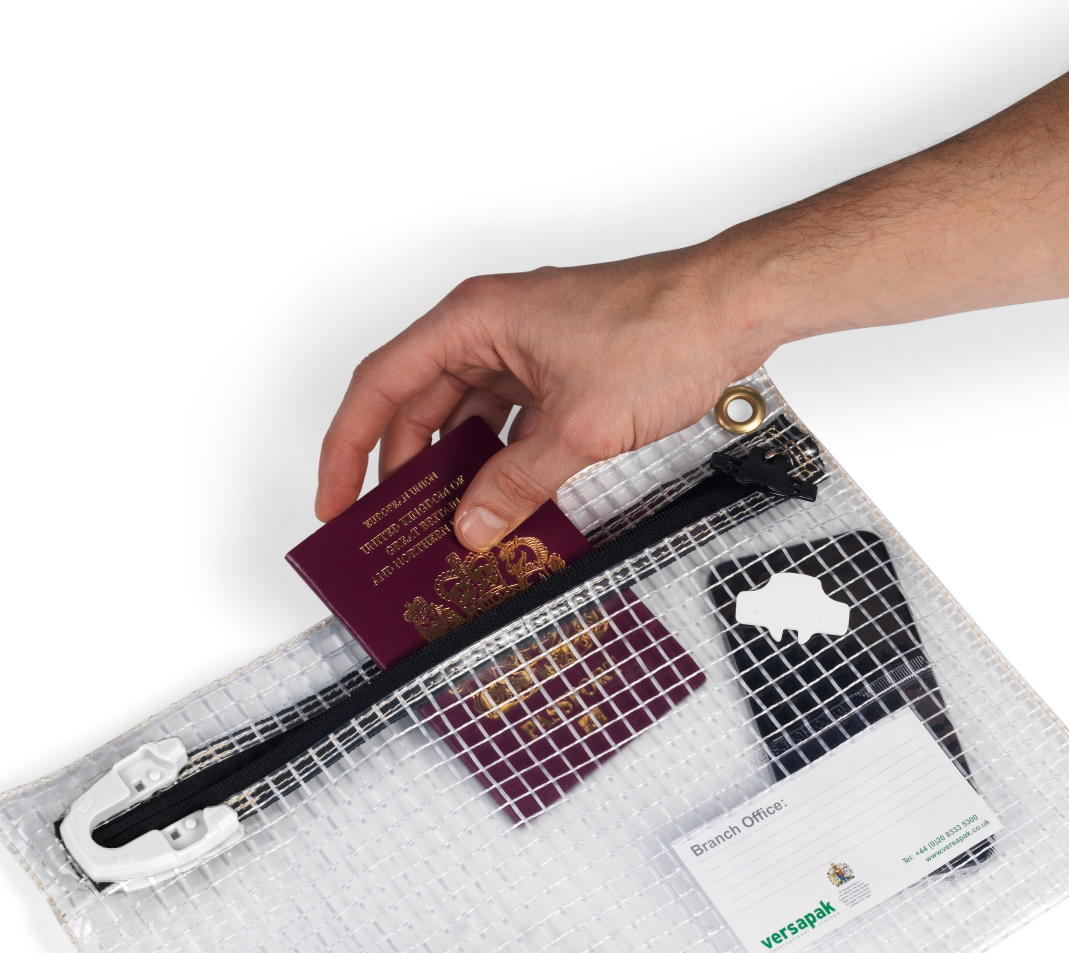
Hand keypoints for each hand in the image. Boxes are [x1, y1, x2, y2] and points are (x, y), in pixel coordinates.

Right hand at [314, 248, 779, 549]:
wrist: (733, 308)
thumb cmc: (661, 331)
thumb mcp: (578, 428)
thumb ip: (517, 483)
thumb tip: (472, 526)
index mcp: (473, 320)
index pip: (381, 385)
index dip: (348, 447)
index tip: (334, 499)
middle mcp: (491, 327)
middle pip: (419, 404)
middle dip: (403, 470)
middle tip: (392, 529)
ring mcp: (527, 347)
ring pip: (467, 417)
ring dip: (456, 471)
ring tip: (445, 526)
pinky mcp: (561, 369)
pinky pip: (511, 421)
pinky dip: (501, 462)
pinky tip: (502, 505)